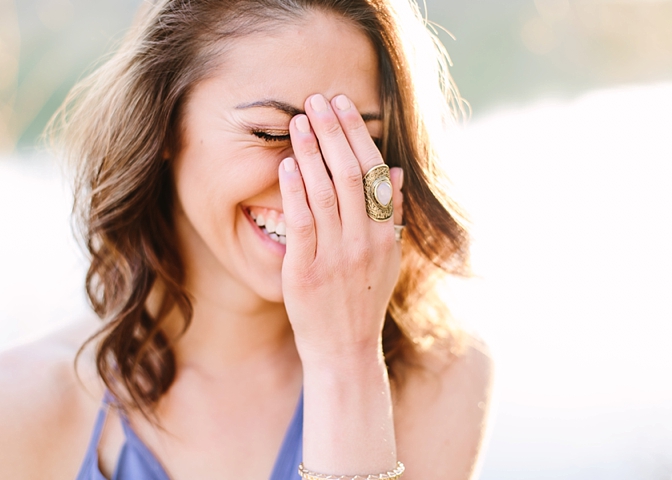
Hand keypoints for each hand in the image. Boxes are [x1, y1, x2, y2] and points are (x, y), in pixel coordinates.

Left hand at [278, 93, 403, 363]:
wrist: (344, 348)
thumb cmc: (363, 299)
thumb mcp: (388, 258)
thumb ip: (391, 215)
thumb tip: (393, 174)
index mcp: (385, 233)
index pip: (374, 171)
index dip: (357, 134)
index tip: (342, 106)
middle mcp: (364, 240)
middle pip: (350, 174)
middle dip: (332, 132)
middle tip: (316, 100)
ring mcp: (335, 256)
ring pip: (325, 193)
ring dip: (311, 152)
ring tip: (298, 121)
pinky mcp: (306, 271)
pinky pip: (301, 224)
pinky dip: (294, 191)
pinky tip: (285, 164)